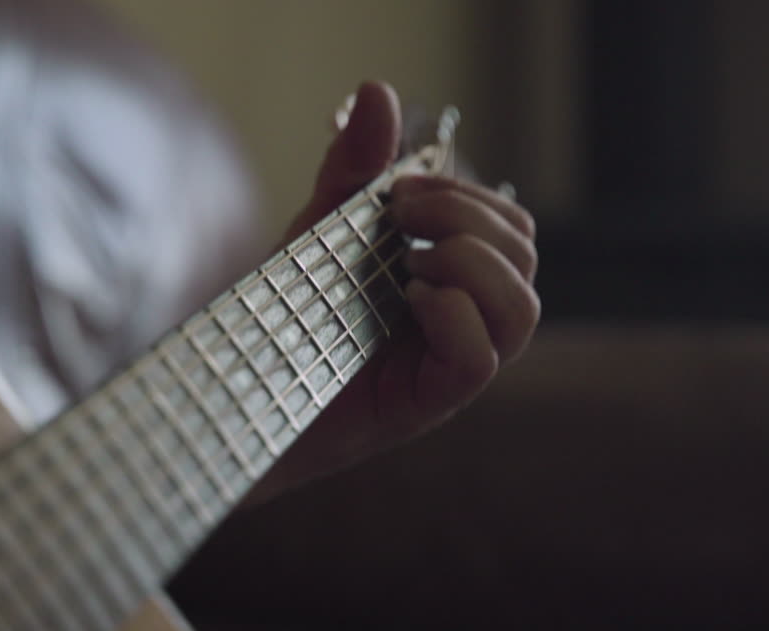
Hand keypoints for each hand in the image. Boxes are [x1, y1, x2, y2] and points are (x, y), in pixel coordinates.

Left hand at [249, 81, 539, 502]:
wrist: (243, 388)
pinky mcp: (429, 402)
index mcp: (453, 277)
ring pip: (522, 309)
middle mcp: (466, 320)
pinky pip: (480, 358)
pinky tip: (407, 302)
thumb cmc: (289, 313)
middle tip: (400, 217)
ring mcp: (452, 364)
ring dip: (471, 264)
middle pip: (526, 257)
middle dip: (468, 217)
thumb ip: (354, 169)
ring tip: (408, 264)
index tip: (396, 191)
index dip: (468, 195)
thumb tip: (378, 90)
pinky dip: (451, 316)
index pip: (511, 227)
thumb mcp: (321, 228)